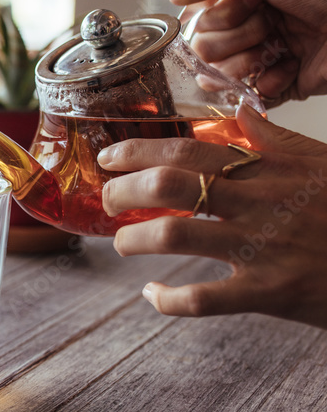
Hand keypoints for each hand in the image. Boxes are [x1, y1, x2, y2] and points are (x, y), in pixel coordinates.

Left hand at [98, 104, 326, 328]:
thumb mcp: (324, 163)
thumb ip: (276, 140)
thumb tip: (238, 112)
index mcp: (271, 169)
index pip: (190, 150)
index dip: (140, 150)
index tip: (109, 156)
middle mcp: (261, 202)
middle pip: (171, 186)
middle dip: (124, 190)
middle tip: (106, 200)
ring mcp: (264, 247)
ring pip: (176, 236)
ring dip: (135, 239)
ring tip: (123, 243)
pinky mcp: (271, 292)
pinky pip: (203, 299)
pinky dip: (168, 298)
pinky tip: (153, 294)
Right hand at [170, 0, 326, 106]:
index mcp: (241, 0)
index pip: (197, 19)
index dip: (219, 15)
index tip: (251, 2)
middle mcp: (245, 30)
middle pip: (204, 50)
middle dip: (237, 38)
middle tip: (270, 25)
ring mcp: (260, 60)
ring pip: (220, 76)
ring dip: (250, 61)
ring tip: (280, 48)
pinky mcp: (276, 87)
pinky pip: (249, 96)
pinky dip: (271, 81)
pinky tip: (292, 66)